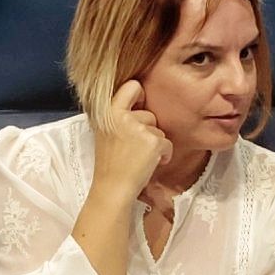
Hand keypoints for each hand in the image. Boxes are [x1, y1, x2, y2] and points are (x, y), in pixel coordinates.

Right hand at [90, 80, 171, 202]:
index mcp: (108, 112)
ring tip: (140, 157)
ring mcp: (138, 127)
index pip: (131, 87)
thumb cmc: (111, 163)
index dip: (140, 94)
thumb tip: (141, 105)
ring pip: (159, 130)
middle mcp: (122, 116)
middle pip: (149, 115)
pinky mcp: (153, 141)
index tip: (140, 105)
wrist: (112, 187)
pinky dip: (164, 155)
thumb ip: (120, 117)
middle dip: (148, 131)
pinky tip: (150, 164)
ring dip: (156, 144)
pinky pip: (168, 144)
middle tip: (134, 148)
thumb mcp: (107, 132)